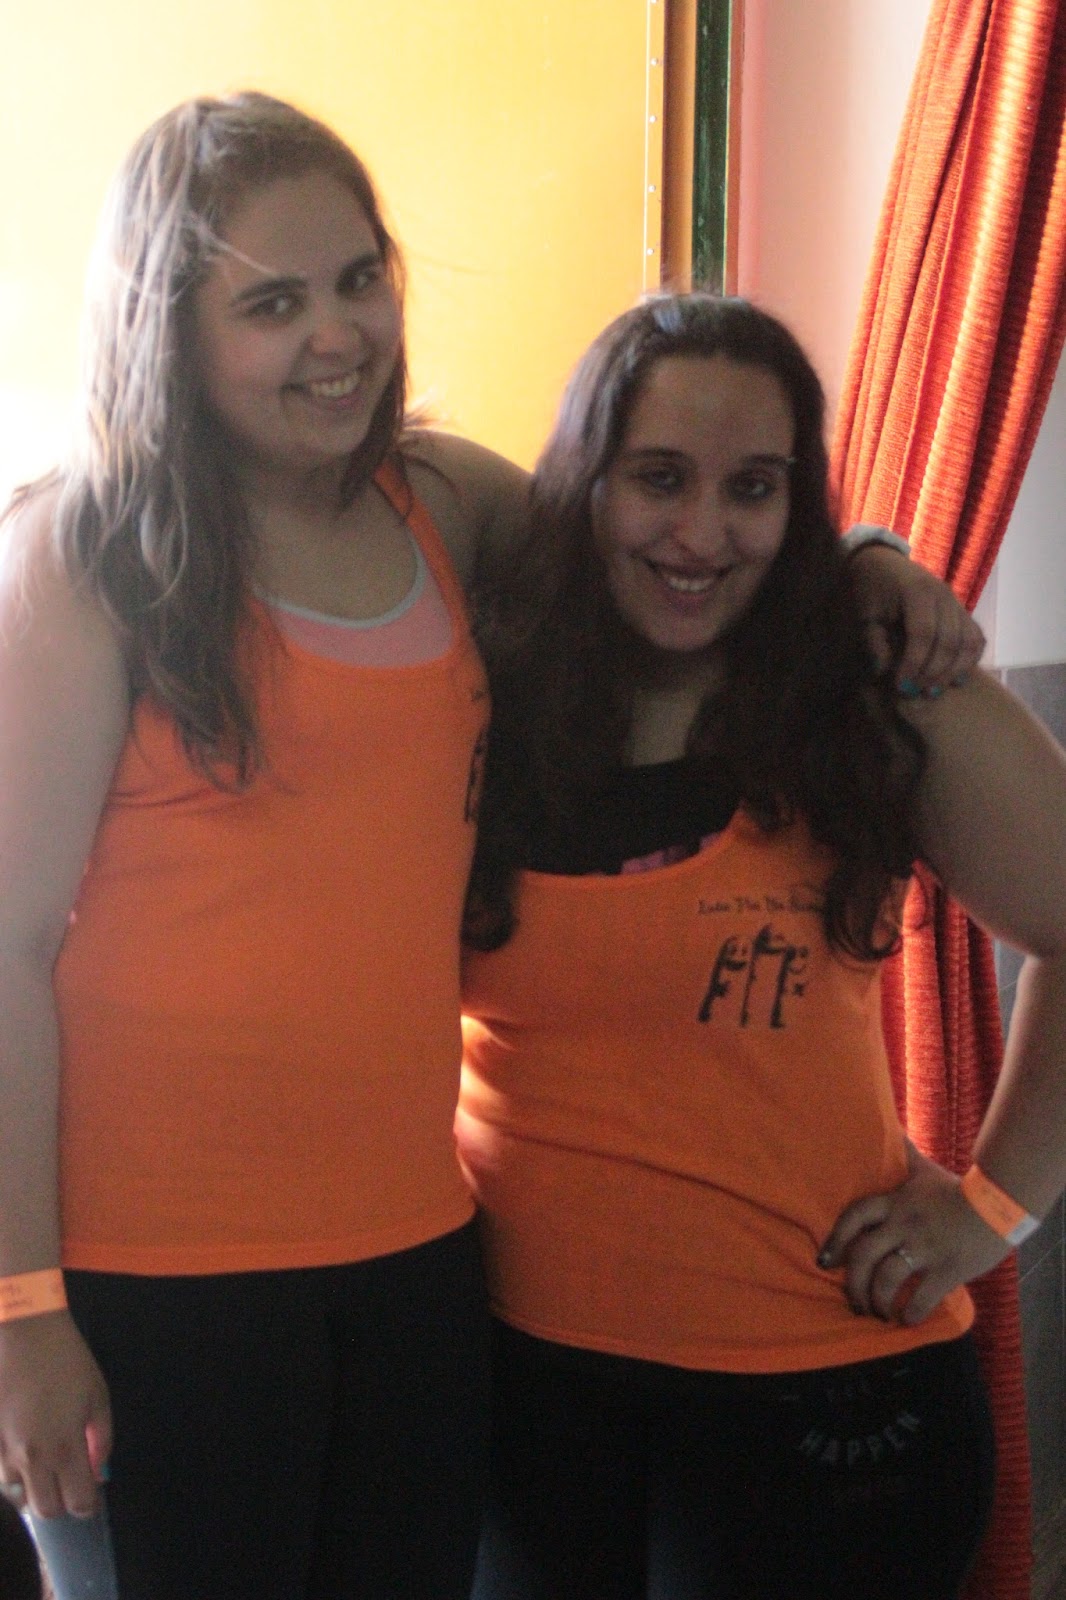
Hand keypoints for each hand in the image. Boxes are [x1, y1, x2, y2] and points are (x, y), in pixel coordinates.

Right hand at [0, 1312, 110, 1518]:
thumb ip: (100, 1438)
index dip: (87, 1505)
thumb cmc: (65, 1360)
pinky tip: (22, 1447)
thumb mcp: (97, 1395)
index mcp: (64, 1447)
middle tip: (66, 1480)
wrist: (23, 1334)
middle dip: (59, 1503)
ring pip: (17, 1495)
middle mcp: (32, 1458)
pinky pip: (0, 1473)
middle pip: (44, 1511)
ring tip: (42, 1460)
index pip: (77, 1503)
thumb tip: (97, 1469)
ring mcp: (3, 1452)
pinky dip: (12, 1470)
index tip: (89, 1494)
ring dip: (32, 1486)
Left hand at [818, 1141, 1010, 1324]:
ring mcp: (925, 1248)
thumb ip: (904, 1155)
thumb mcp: (924, 1170)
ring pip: (887, 1279)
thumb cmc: (957, 1189)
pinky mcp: (948, 1269)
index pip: (853, 1218)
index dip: (835, 1241)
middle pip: (864, 1256)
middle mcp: (903, 1224)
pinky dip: (910, 1314)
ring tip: (880, 1314)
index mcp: (894, 1203)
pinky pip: (921, 1297)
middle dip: (854, 1285)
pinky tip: (908, 1320)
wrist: (999, 1203)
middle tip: (855, 1303)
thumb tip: (888, 1128)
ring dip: (878, 1302)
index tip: (824, 1262)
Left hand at [848, 542, 984, 692]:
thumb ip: (874, 642)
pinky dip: (969, 660)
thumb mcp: (866, 614)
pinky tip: (955, 679)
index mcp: (917, 592)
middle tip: (915, 693)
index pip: (923, 633)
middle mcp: (944, 596)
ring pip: (968, 642)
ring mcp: (957, 603)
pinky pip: (976, 638)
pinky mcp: (963, 612)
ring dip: (953, 671)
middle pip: (949, 641)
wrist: (885, 564)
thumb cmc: (872, 590)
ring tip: (933, 692)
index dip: (914, 663)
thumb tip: (885, 672)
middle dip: (933, 672)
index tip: (901, 685)